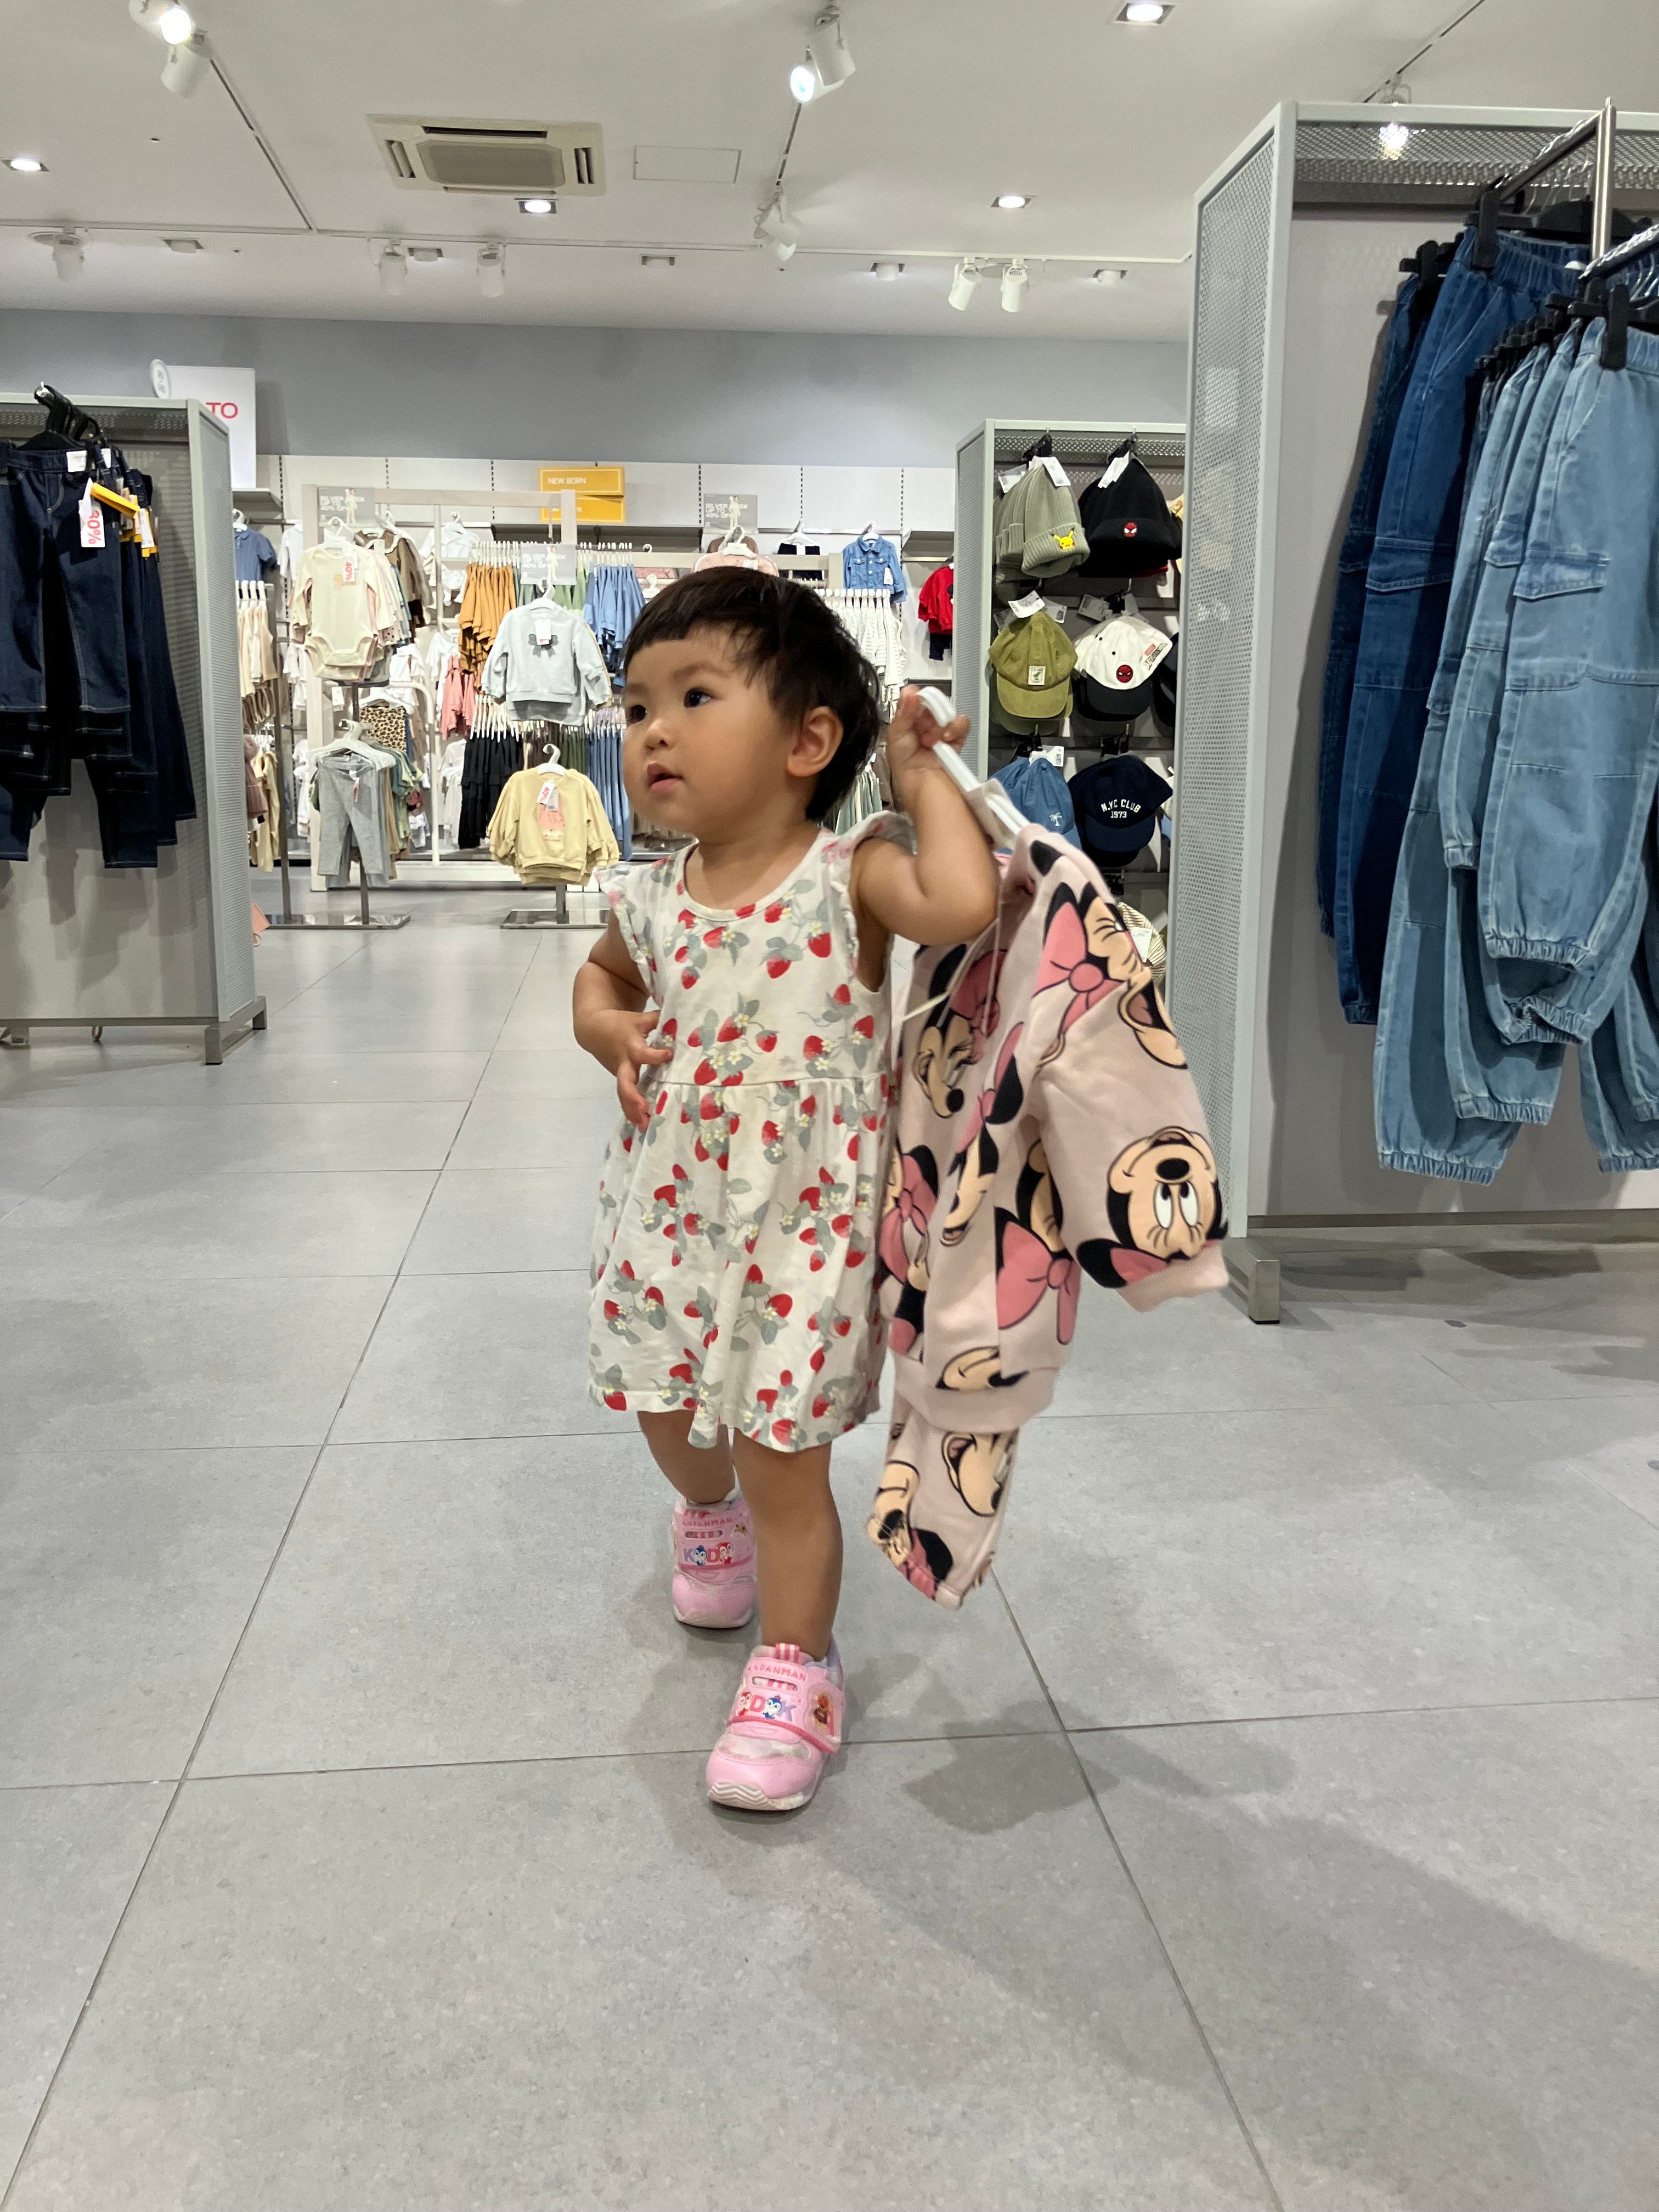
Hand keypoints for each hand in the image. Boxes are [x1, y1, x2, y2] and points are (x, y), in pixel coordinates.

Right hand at [596, 1008, 672, 1129]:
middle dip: (633, 1097)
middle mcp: (625, 1064)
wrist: (595, 1031)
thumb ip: (660, 1020)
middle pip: (625, 1083)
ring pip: (624, 1095)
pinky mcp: (621, 1081)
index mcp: (631, 1047)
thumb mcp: (640, 1018)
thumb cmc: (623, 1024)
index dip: (655, 1055)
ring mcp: (621, 1075)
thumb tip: (684, 1016)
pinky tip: (642, 1125)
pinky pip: (625, 1098)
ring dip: (632, 1110)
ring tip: (644, 1125)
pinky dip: (631, 1111)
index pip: (643, 1053)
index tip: (668, 1055)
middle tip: (644, 1109)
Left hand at [884, 687, 969, 802]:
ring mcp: (941, 729)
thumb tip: (909, 692)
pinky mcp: (956, 737)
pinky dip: (956, 728)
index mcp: (909, 719)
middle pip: (934, 702)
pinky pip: (962, 723)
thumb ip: (904, 712)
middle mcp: (925, 723)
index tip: (916, 700)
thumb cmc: (905, 766)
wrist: (922, 785)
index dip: (918, 698)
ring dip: (940, 724)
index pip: (916, 698)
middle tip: (922, 726)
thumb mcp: (896, 735)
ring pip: (948, 711)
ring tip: (931, 740)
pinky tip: (946, 738)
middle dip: (929, 715)